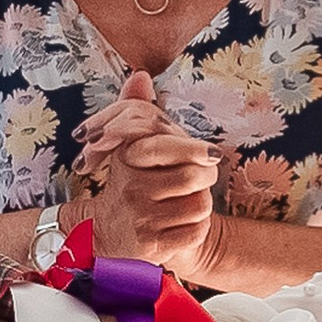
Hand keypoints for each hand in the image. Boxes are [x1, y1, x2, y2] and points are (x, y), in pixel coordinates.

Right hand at [72, 71, 219, 273]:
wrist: (108, 233)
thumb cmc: (129, 183)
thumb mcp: (129, 146)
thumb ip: (136, 109)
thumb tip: (139, 74)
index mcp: (129, 161)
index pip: (169, 150)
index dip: (197, 152)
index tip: (213, 155)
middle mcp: (132, 189)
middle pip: (194, 177)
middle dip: (205, 178)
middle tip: (200, 179)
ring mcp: (142, 220)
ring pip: (200, 206)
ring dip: (201, 204)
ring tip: (186, 202)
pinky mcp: (152, 247)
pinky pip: (196, 232)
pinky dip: (197, 229)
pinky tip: (183, 224)